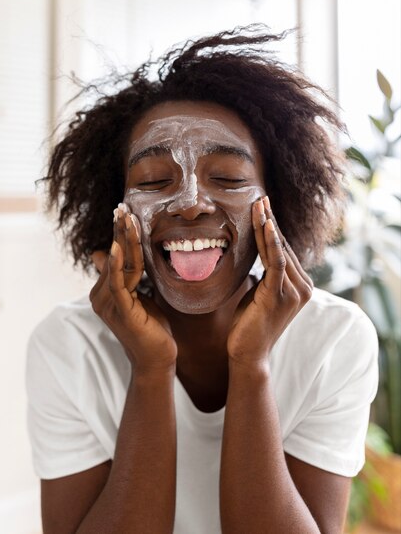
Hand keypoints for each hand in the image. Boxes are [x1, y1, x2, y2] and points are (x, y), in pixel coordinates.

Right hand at [90, 203, 177, 374]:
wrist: (158, 358)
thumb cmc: (153, 327)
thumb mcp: (143, 296)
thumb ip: (133, 277)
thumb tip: (124, 258)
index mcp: (106, 291)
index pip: (115, 255)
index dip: (119, 233)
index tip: (123, 211)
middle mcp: (102, 296)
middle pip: (114, 256)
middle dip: (119, 230)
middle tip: (122, 207)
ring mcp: (109, 304)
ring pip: (118, 265)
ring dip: (123, 240)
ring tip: (126, 218)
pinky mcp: (120, 311)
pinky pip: (118, 283)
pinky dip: (118, 264)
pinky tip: (118, 247)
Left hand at [227, 196, 312, 369]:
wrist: (247, 353)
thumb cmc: (249, 324)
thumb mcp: (259, 293)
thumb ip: (265, 275)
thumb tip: (258, 256)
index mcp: (300, 285)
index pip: (284, 250)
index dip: (272, 228)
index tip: (262, 207)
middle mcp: (303, 287)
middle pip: (283, 246)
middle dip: (270, 221)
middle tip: (261, 198)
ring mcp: (294, 292)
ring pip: (279, 250)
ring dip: (268, 225)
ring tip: (260, 205)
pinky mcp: (281, 295)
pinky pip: (276, 263)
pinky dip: (271, 242)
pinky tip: (265, 224)